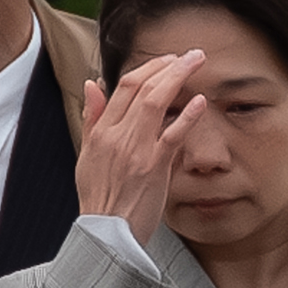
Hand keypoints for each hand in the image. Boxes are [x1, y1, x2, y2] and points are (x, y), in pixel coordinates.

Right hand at [75, 49, 207, 246]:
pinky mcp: (154, 166)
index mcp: (100, 131)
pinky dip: (187, 115)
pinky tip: (201, 101)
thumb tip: (91, 83)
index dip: (146, 67)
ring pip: (156, 101)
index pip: (122, 86)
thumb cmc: (99, 196)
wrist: (106, 233)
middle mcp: (116, 135)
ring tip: (197, 62)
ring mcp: (136, 149)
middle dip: (167, 64)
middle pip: (141, 86)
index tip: (166, 60)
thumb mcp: (86, 153)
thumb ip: (92, 117)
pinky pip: (173, 134)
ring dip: (178, 77)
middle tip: (190, 54)